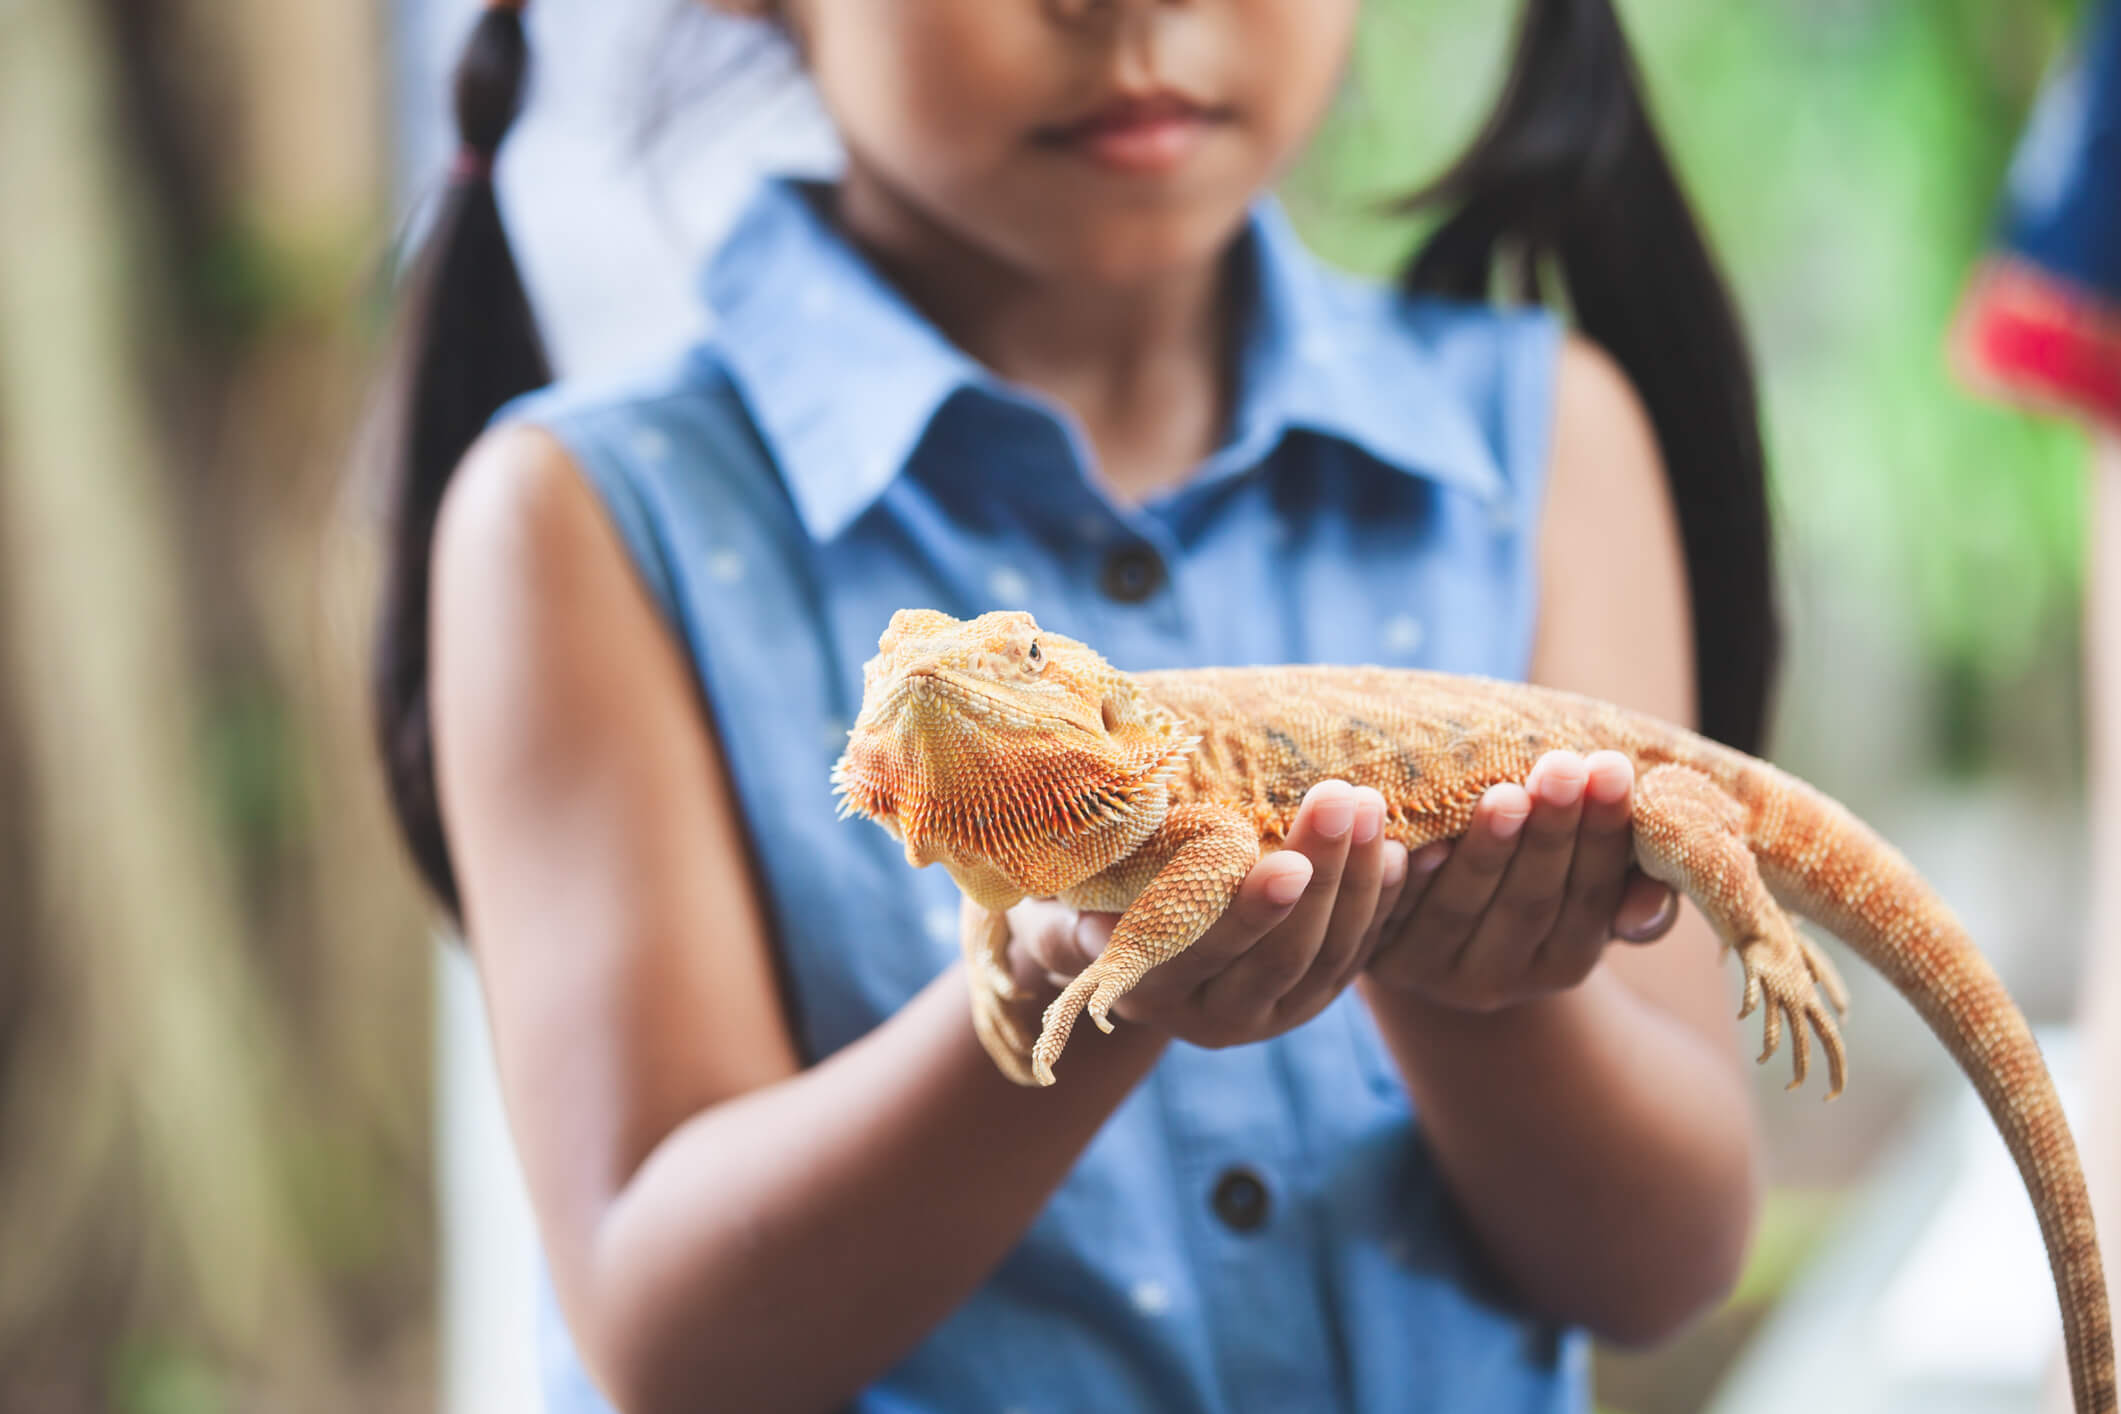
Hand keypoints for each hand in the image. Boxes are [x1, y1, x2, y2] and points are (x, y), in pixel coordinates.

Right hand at [989, 780, 1405, 1050]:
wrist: (1112, 944)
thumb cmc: (1073, 902)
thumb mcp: (1053, 910)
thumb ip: (1069, 917)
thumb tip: (1092, 922)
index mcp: (1150, 995)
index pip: (1206, 957)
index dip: (1247, 913)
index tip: (1281, 859)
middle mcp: (1214, 1018)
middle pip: (1283, 955)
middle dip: (1321, 876)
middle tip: (1342, 800)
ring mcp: (1271, 1013)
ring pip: (1331, 956)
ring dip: (1360, 881)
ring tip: (1372, 806)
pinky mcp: (1311, 996)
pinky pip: (1359, 955)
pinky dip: (1385, 903)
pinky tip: (1405, 850)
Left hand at [1365, 750, 1679, 1012]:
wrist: (1431, 914)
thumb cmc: (1528, 875)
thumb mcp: (1583, 888)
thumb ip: (1626, 889)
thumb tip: (1646, 906)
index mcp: (1562, 963)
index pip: (1591, 897)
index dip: (1603, 835)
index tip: (1613, 767)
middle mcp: (1499, 980)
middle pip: (1530, 903)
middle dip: (1550, 833)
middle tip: (1563, 767)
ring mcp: (1432, 971)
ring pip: (1460, 908)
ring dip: (1483, 850)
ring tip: (1503, 794)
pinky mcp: (1373, 953)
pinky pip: (1387, 914)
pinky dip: (1401, 879)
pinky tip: (1409, 839)